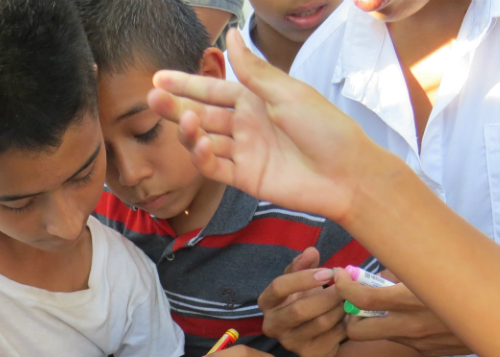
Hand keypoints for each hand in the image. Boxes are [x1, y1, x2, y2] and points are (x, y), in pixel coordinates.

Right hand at [146, 28, 381, 226]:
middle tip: (152, 98)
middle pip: (201, 114)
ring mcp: (243, 152)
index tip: (158, 78)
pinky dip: (203, 157)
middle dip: (176, 106)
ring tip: (184, 121)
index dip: (185, 83)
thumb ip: (254, 71)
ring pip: (204, 140)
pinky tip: (201, 145)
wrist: (347, 173)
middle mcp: (244, 125)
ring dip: (189, 131)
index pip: (212, 89)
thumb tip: (232, 36)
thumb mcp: (288, 93)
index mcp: (254, 100)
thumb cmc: (325, 128)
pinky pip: (215, 167)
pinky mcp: (244, 177)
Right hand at [258, 249, 347, 356]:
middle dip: (328, 295)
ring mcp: (290, 343)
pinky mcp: (310, 355)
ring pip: (320, 323)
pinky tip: (349, 316)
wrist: (314, 327)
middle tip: (347, 285)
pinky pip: (333, 338)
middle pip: (299, 310)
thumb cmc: (305, 296)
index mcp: (267, 303)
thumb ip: (302, 264)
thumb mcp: (300, 278)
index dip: (304, 278)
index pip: (278, 288)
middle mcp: (272, 326)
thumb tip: (311, 252)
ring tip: (351, 298)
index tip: (329, 271)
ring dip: (340, 308)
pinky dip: (345, 324)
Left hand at [333, 268, 472, 356]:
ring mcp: (418, 342)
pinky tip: (403, 315)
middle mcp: (411, 326)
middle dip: (349, 317)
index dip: (343, 286)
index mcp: (411, 300)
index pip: (362, 299)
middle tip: (353, 302)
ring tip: (378, 305)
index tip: (340, 275)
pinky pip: (399, 341)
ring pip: (377, 337)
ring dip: (371, 323)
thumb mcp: (435, 268)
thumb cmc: (468, 280)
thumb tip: (377, 261)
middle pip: (357, 331)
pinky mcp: (427, 352)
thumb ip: (404, 267)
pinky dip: (393, 329)